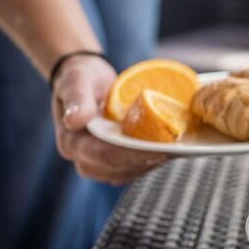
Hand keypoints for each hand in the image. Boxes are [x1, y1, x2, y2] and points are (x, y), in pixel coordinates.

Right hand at [51, 55, 167, 184]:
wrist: (88, 83)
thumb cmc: (82, 78)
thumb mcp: (77, 80)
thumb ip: (76, 99)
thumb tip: (75, 121)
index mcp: (71, 143)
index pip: (104, 155)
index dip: (132, 154)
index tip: (158, 150)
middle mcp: (84, 159)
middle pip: (120, 167)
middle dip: (148, 160)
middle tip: (175, 151)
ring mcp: (100, 163)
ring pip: (130, 170)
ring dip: (153, 162)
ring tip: (177, 150)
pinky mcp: (116, 161)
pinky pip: (136, 166)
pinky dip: (153, 159)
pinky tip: (171, 149)